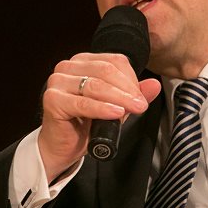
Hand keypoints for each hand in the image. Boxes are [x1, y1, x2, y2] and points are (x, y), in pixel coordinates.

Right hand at [38, 53, 160, 178]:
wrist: (64, 147)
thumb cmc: (87, 123)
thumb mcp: (116, 106)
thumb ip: (134, 94)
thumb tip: (155, 84)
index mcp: (83, 61)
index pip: (114, 61)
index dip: (131, 78)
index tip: (141, 97)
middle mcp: (67, 67)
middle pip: (105, 70)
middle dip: (127, 89)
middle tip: (141, 105)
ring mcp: (57, 81)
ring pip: (95, 85)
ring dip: (118, 98)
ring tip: (133, 109)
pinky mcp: (52, 99)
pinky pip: (82, 103)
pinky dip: (101, 108)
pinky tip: (115, 113)